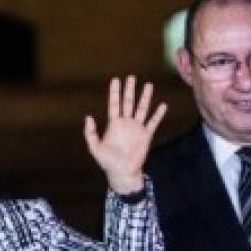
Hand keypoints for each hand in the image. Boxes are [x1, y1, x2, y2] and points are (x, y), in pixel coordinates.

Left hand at [83, 75, 167, 194]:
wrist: (122, 173)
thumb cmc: (107, 162)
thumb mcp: (95, 148)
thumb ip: (90, 133)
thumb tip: (88, 117)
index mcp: (113, 124)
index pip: (114, 104)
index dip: (114, 92)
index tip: (115, 79)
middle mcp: (126, 123)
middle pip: (128, 103)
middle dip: (129, 90)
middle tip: (131, 77)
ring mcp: (136, 128)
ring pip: (141, 109)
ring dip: (145, 98)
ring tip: (148, 85)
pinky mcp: (146, 135)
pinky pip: (153, 122)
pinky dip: (158, 114)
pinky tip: (162, 105)